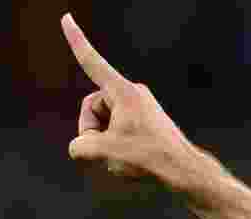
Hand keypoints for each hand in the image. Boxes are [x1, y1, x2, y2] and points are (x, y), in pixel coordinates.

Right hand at [61, 13, 199, 187]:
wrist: (183, 168)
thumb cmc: (150, 156)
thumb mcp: (107, 151)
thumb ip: (81, 145)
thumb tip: (78, 147)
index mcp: (123, 92)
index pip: (92, 62)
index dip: (76, 41)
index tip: (67, 18)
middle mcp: (132, 93)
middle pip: (92, 108)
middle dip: (92, 131)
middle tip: (108, 151)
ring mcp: (139, 105)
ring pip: (104, 122)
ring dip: (105, 142)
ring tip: (126, 157)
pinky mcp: (144, 118)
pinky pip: (117, 130)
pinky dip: (117, 146)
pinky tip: (133, 159)